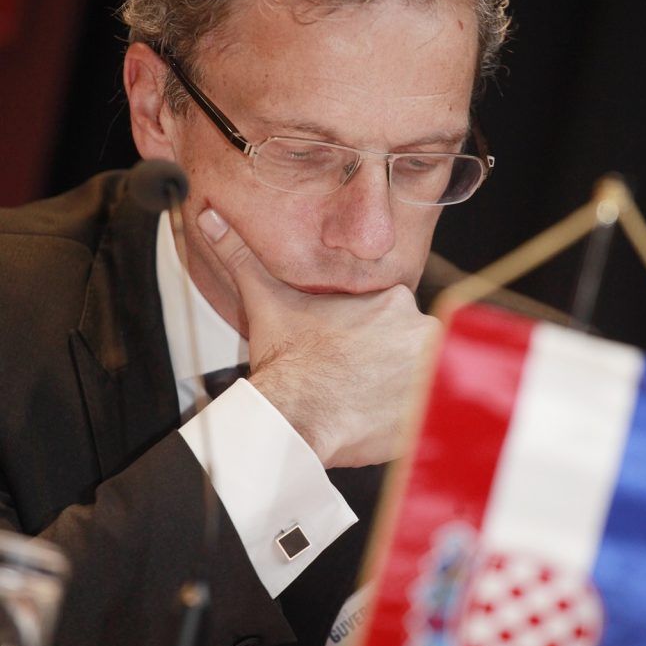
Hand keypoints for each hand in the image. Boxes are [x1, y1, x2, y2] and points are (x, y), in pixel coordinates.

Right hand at [198, 209, 440, 467]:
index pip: (396, 321)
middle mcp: (420, 327)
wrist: (295, 416)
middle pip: (415, 350)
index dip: (372, 344)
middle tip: (359, 390)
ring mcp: (432, 370)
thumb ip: (242, 256)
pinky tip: (385, 427)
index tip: (351, 362)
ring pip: (429, 381)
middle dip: (392, 370)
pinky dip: (416, 423)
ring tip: (372, 410)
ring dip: (407, 394)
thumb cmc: (285, 363)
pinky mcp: (435, 411)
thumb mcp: (265, 301)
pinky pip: (436, 417)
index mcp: (391, 300)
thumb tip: (208, 217)